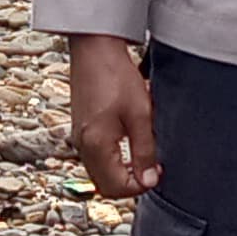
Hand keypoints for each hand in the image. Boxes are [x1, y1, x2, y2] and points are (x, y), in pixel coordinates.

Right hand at [64, 34, 160, 198]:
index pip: (116, 187)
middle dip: (130, 183)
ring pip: (100, 173)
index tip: (158, 172)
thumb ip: (145, 151)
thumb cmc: (116, 75)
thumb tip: (149, 180)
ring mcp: (79, 138)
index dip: (140, 186)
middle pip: (105, 185)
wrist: (95, 48)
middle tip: (152, 168)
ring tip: (143, 156)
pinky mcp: (81, 129)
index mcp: (95, 144)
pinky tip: (128, 145)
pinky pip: (95, 158)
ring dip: (121, 172)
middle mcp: (82, 145)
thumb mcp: (140, 114)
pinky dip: (112, 161)